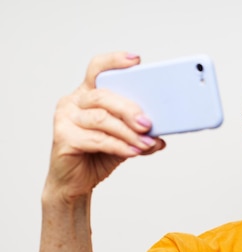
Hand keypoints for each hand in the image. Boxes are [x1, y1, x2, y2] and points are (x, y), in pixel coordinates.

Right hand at [45, 52, 165, 201]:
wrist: (75, 183)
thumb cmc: (97, 156)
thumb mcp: (124, 140)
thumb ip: (139, 134)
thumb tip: (161, 136)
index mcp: (88, 94)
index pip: (98, 69)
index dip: (115, 61)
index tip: (136, 61)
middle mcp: (73, 102)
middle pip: (104, 96)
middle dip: (130, 109)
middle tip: (149, 123)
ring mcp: (65, 118)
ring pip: (102, 119)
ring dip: (128, 132)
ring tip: (146, 142)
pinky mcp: (63, 137)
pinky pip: (97, 139)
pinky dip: (119, 145)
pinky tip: (134, 151)